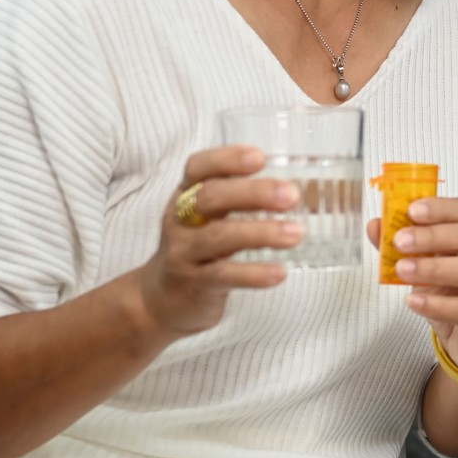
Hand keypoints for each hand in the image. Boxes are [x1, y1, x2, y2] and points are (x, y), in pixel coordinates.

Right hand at [132, 146, 300, 337]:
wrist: (161, 299)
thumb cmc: (199, 247)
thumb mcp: (208, 217)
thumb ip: (240, 199)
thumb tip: (297, 188)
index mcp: (186, 194)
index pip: (198, 167)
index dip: (227, 159)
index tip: (260, 157)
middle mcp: (180, 220)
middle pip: (210, 198)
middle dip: (253, 193)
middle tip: (292, 195)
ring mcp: (183, 252)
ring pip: (219, 237)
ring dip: (261, 233)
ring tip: (296, 234)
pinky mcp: (194, 284)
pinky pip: (224, 276)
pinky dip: (253, 274)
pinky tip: (280, 273)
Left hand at [369, 197, 457, 377]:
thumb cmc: (454, 293)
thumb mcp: (427, 264)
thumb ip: (403, 244)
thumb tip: (376, 226)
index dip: (440, 208)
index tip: (412, 210)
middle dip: (433, 236)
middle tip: (401, 241)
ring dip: (434, 268)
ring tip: (403, 270)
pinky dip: (438, 304)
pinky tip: (414, 301)